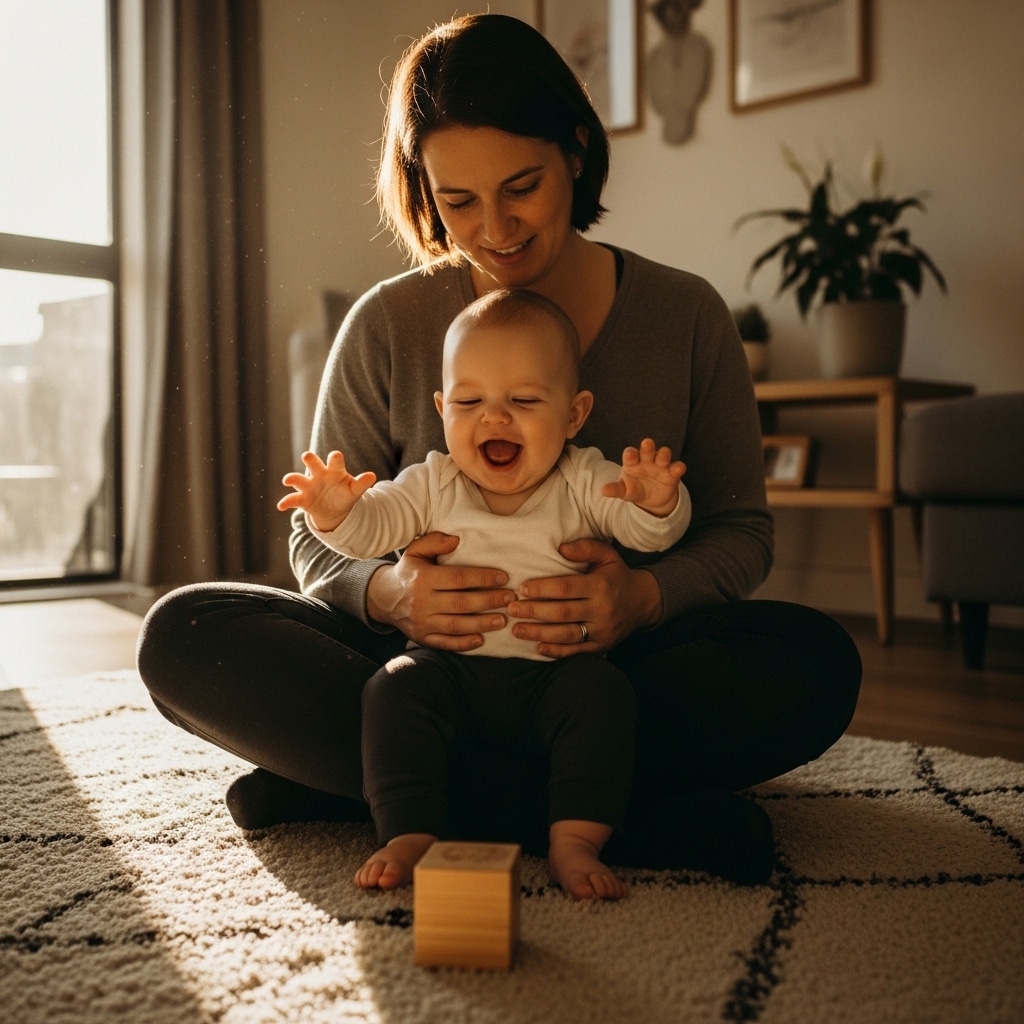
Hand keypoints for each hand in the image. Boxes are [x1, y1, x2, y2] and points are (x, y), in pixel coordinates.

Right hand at [277, 450, 375, 532]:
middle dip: (310, 459)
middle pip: (313, 463)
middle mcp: (319, 475)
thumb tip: (372, 476)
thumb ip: (362, 483)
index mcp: (333, 470)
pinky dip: (285, 502)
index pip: (334, 460)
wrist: (334, 509)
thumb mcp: (354, 490)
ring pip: (298, 478)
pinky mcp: (303, 499)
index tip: (336, 456)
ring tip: (287, 480)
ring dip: (292, 478)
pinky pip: (292, 499)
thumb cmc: (344, 494)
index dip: (335, 457)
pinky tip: (280, 506)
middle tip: (307, 456)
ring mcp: (309, 486)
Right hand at [366, 531, 515, 651]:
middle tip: (510, 598)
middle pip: (461, 603)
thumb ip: (435, 541)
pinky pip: (445, 643)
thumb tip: (456, 540)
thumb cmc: (408, 571)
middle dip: (489, 601)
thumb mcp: (415, 551)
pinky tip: (481, 639)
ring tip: (502, 619)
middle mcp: (422, 602)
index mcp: (423, 579)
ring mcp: (422, 623)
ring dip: (482, 624)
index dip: (482, 577)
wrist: (383, 598)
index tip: (503, 577)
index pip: (458, 578)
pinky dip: (464, 644)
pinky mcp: (422, 638)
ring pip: (456, 625)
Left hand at [507, 538, 662, 658]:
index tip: (521, 589)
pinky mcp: (602, 646)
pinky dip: (556, 651)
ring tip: (517, 630)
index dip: (542, 589)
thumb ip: (585, 548)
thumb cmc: (617, 575)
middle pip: (562, 613)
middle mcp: (602, 610)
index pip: (566, 588)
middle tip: (511, 609)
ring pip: (567, 634)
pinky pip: (576, 651)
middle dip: (534, 611)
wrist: (643, 602)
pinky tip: (538, 647)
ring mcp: (602, 630)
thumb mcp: (607, 555)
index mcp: (600, 586)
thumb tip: (561, 548)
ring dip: (539, 633)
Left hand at [601, 438, 685, 516]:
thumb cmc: (634, 489)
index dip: (630, 454)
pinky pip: (676, 468)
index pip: (630, 455)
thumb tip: (603, 491)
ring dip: (664, 454)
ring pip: (663, 456)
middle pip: (647, 451)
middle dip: (647, 447)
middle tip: (647, 443)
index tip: (630, 454)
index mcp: (632, 462)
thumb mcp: (624, 491)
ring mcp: (660, 466)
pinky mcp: (672, 474)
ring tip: (664, 453)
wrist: (651, 499)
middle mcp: (647, 460)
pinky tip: (679, 468)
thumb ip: (615, 489)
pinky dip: (678, 467)